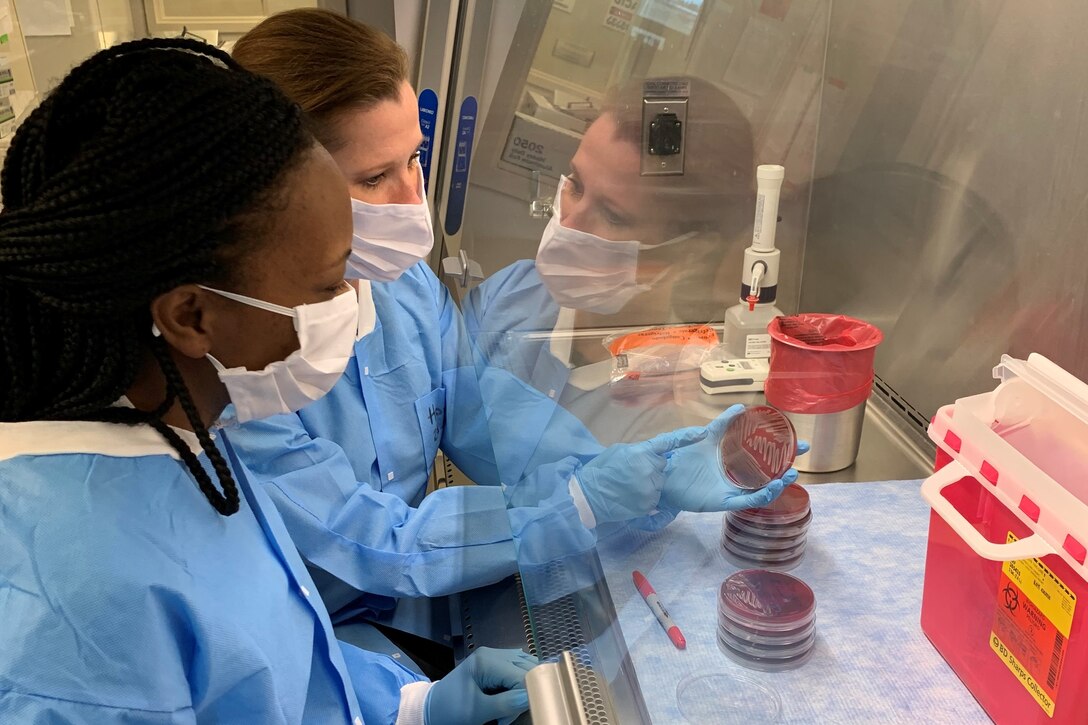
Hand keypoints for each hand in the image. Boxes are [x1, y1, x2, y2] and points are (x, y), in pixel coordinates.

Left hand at [424, 647, 536, 724]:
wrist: (432, 707)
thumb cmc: (449, 709)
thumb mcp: (476, 711)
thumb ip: (504, 704)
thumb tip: (529, 697)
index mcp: (486, 661)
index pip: (521, 675)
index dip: (525, 695)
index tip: (513, 715)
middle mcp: (492, 653)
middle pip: (527, 668)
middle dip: (524, 692)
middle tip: (508, 713)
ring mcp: (494, 657)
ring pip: (526, 668)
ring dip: (522, 690)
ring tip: (506, 708)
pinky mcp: (495, 665)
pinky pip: (517, 671)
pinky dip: (518, 686)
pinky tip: (508, 699)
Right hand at [576, 426, 706, 523]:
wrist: (589, 495)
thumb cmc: (601, 470)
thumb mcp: (619, 451)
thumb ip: (640, 451)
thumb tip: (652, 453)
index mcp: (642, 452)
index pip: (669, 442)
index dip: (687, 437)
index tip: (703, 433)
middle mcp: (649, 469)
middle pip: (662, 466)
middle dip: (652, 468)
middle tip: (632, 472)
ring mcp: (650, 488)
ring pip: (659, 482)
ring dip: (649, 483)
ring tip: (629, 486)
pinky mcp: (648, 504)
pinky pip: (655, 498)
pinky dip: (646, 497)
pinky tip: (630, 496)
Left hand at [659, 405, 808, 512]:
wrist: (660, 477)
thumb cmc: (679, 457)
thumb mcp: (702, 436)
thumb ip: (720, 423)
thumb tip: (741, 409)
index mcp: (732, 458)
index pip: (761, 453)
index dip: (780, 447)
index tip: (797, 439)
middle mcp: (735, 474)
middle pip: (767, 471)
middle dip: (788, 463)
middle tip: (803, 451)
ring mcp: (730, 488)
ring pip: (762, 489)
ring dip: (779, 482)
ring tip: (791, 473)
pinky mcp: (723, 501)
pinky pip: (746, 500)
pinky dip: (761, 495)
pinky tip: (773, 486)